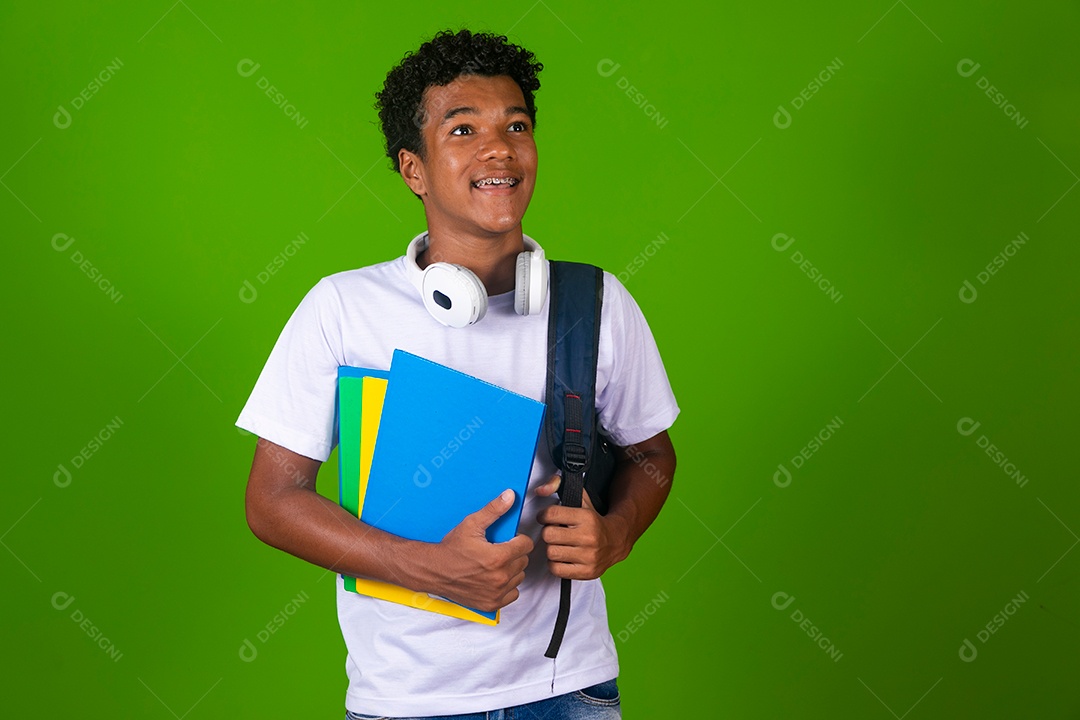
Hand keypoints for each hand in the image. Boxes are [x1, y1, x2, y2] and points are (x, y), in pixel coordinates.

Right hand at [432, 489, 533, 612]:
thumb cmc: (451, 548)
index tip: (509, 540)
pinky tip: (494, 578)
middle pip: (523, 561)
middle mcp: (499, 578)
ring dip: (511, 570)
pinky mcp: (491, 604)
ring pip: (519, 577)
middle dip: (514, 554)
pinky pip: (512, 594)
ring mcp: (496, 593)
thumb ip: (493, 510)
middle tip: (499, 550)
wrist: (433, 570)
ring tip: (495, 564)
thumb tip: (509, 496)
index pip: (526, 545)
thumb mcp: (471, 524)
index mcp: (498, 558)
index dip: (518, 539)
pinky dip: (506, 587)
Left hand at [535, 474, 629, 579]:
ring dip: (552, 548)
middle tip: (555, 532)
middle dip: (549, 532)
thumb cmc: (593, 520)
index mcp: (587, 517)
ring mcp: (589, 556)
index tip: (547, 517)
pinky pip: (556, 569)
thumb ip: (558, 485)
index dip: (544, 515)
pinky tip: (564, 557)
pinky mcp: (587, 572)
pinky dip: (556, 564)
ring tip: (560, 544)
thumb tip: (540, 489)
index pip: (551, 514)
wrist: (616, 541)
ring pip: (551, 553)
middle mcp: (589, 537)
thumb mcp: (580, 498)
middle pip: (548, 535)